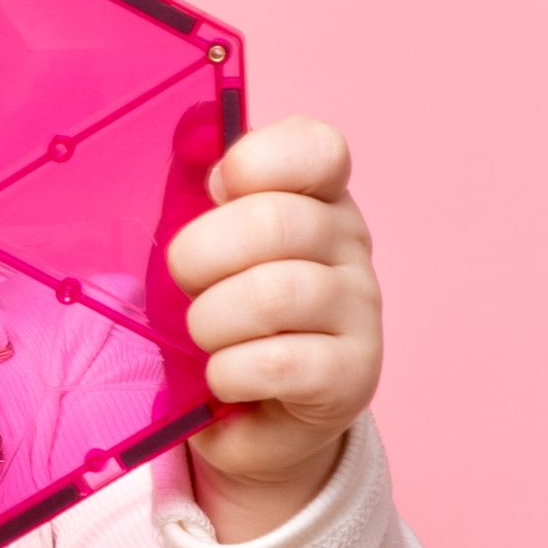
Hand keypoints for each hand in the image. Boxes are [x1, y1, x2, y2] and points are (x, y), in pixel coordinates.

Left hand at [164, 115, 383, 542]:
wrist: (255, 412)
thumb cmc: (225, 312)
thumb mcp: (206, 246)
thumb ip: (197, 189)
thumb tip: (192, 134)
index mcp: (317, 196)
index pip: (317, 148)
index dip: (254, 163)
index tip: (215, 192)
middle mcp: (350, 244)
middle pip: (274, 222)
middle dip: (199, 256)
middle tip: (187, 284)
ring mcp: (360, 310)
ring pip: (274, 295)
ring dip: (211, 321)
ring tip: (204, 336)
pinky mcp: (352, 375)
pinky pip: (277, 363)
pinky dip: (228, 372)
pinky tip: (224, 377)